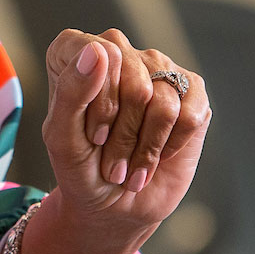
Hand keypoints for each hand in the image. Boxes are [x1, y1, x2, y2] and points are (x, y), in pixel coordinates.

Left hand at [37, 28, 208, 253]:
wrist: (114, 204)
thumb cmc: (81, 169)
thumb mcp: (63, 139)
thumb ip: (72, 91)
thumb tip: (100, 49)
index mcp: (77, 52)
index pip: (96, 54)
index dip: (99, 104)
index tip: (94, 137)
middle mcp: (119, 50)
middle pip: (135, 84)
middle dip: (123, 135)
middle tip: (112, 163)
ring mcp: (158, 67)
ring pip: (163, 103)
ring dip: (146, 148)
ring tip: (131, 166)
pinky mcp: (191, 91)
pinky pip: (191, 115)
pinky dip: (171, 146)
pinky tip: (158, 155)